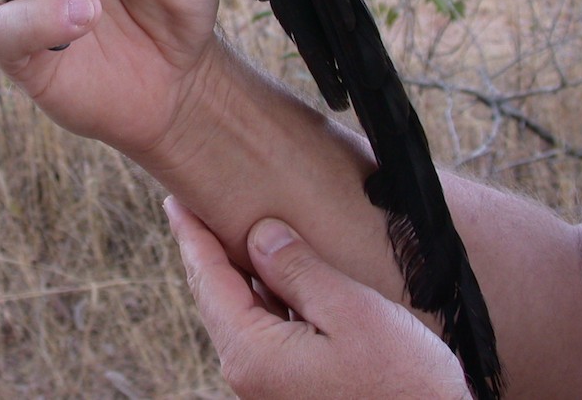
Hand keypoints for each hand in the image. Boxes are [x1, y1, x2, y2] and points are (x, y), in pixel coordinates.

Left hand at [166, 197, 470, 399]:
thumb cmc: (404, 383)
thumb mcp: (351, 312)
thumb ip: (299, 271)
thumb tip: (259, 234)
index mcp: (253, 353)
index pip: (208, 279)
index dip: (192, 234)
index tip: (176, 199)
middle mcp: (250, 373)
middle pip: (216, 297)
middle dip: (205, 250)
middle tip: (193, 208)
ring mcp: (270, 385)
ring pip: (240, 314)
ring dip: (235, 272)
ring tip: (229, 231)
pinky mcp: (294, 388)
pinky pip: (263, 331)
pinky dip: (260, 296)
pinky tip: (272, 275)